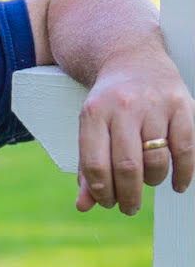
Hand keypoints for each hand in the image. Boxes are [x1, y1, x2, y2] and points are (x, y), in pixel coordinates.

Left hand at [76, 51, 194, 213]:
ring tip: (148, 183)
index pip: (95, 164)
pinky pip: (186, 148)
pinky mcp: (182, 105)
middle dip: (128, 195)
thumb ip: (86, 167)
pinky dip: (183, 173)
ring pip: (157, 159)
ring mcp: (155, 105)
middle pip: (127, 166)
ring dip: (152, 181)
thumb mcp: (90, 128)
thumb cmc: (108, 103)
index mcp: (93, 113)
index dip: (101, 191)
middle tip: (129, 208)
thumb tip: (83, 206)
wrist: (132, 58)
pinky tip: (177, 185)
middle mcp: (123, 107)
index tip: (107, 203)